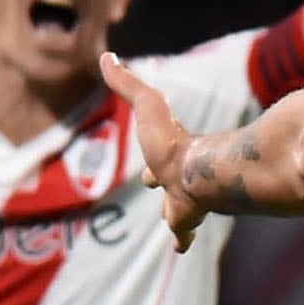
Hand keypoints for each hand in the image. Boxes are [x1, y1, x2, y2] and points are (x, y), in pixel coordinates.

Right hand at [98, 56, 203, 249]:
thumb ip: (127, 83)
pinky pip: (182, 232)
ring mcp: (182, 199)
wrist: (196, 173)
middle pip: (166, 180)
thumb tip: (106, 55)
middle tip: (155, 183)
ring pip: (176, 208)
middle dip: (160, 180)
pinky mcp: (185, 220)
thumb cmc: (171, 140)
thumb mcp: (146, 105)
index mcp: (166, 153)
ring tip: (173, 222)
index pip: (156, 150)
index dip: (151, 151)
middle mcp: (176, 176)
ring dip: (174, 213)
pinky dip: (181, 238)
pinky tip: (180, 248)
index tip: (150, 154)